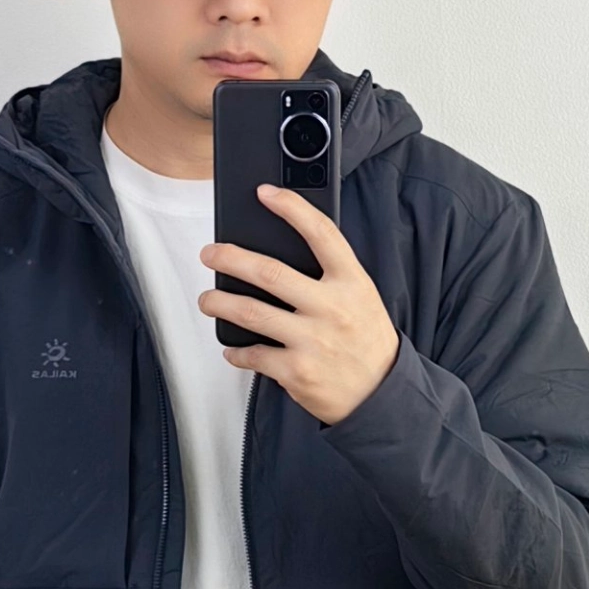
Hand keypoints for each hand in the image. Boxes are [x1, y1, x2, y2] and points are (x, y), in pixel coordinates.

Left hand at [198, 184, 400, 424]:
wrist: (381, 395)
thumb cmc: (366, 342)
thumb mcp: (361, 298)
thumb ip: (330, 276)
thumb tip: (283, 253)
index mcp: (351, 283)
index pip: (321, 234)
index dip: (291, 208)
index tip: (265, 193)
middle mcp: (332, 308)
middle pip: (270, 272)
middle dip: (230, 258)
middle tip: (210, 253)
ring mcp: (313, 341)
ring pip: (252, 312)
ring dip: (220, 303)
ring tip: (207, 300)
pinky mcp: (297, 371)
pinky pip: (254, 355)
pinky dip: (236, 352)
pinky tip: (232, 349)